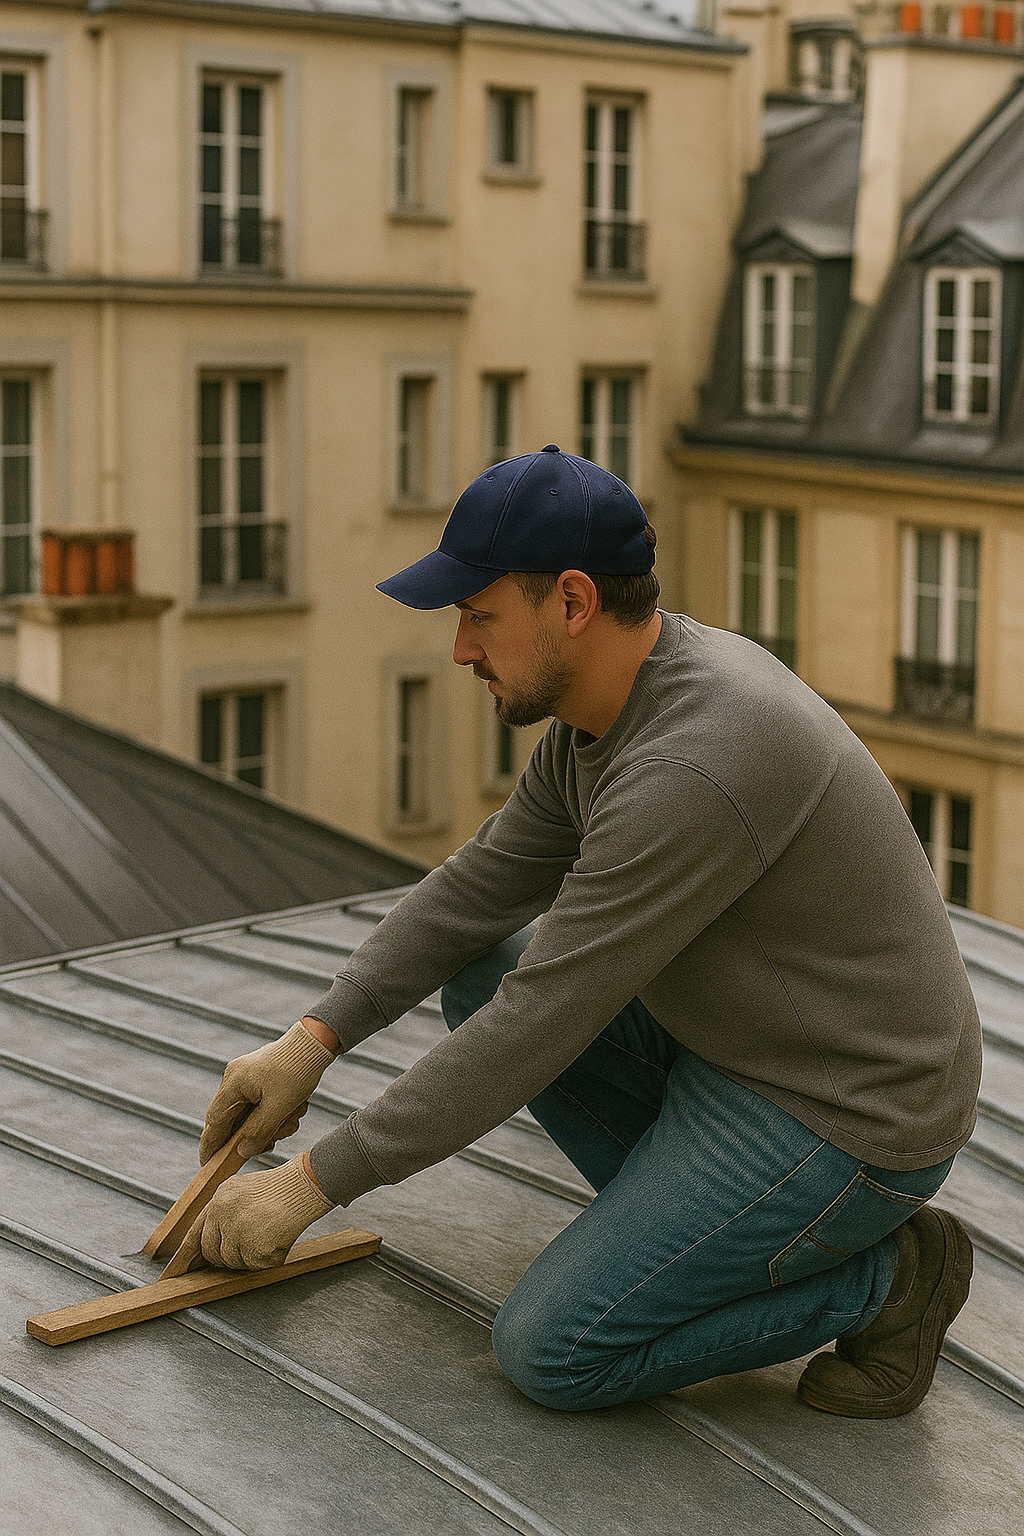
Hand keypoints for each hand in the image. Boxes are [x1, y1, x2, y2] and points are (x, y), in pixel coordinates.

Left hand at [172, 1154, 334, 1271]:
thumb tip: (212, 1239)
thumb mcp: (241, 1188)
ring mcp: (237, 1234)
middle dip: (226, 1255)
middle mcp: (222, 1217)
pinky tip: (278, 1239)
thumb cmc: (279, 1187)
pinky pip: (255, 1266)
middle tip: (247, 1246)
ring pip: (234, 1262)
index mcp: (217, 1201)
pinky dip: (268, 1259)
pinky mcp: (255, 1250)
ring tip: (268, 1234)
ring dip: (249, 1256)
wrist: (303, 1186)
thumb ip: (222, 1210)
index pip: (195, 1234)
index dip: (187, 1255)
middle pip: (212, 1252)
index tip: (178, 1270)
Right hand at [199, 1021, 336, 1164]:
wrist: (317, 1041)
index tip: (207, 1165)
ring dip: (270, 1124)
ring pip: (250, 1114)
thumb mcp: (280, 1107)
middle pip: (233, 1120)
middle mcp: (235, 1079)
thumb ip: (258, 1132)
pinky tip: (294, 1111)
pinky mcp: (260, 1078)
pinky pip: (261, 1104)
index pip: (214, 1122)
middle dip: (253, 1135)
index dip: (211, 1145)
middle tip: (272, 1143)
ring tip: (292, 1121)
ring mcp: (246, 1077)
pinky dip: (275, 1113)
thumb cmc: (297, 1070)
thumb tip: (242, 1152)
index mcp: (233, 1083)